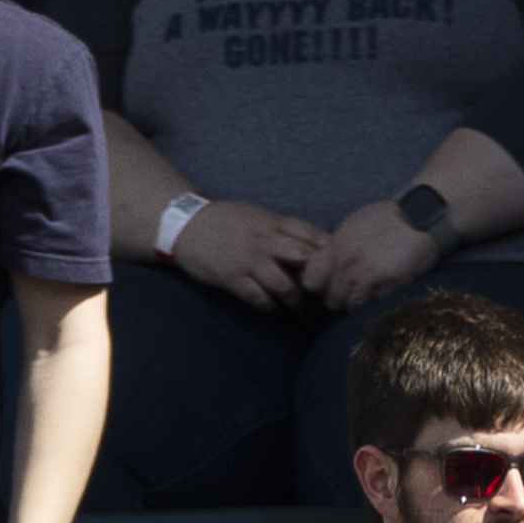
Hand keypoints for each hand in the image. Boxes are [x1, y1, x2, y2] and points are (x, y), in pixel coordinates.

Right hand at [170, 199, 328, 309]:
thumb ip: (281, 228)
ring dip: (294, 299)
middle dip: (316, 277)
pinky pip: (258, 298)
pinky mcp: (233, 278)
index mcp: (271, 222)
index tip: (337, 264)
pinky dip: (268, 305)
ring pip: (284, 285)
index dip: (327, 250)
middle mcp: (263, 241)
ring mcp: (248, 261)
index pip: (309, 234)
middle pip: (303, 259)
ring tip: (296, 305)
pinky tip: (271, 307)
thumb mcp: (256, 215)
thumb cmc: (225, 220)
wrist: (186, 226)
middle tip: (322, 290)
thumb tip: (310, 243)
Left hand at [303, 200, 442, 314]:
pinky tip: (382, 290)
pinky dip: (376, 301)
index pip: (311, 280)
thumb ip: (337, 247)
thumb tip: (325, 266)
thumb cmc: (388, 219)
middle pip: (331, 299)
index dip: (318, 286)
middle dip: (338, 298)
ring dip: (357, 303)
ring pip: (351, 306)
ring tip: (366, 292)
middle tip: (349, 292)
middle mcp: (349, 261)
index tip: (326, 284)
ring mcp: (369, 273)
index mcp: (337, 245)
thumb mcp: (354, 226)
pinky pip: (374, 304)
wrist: (421, 216)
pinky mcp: (390, 283)